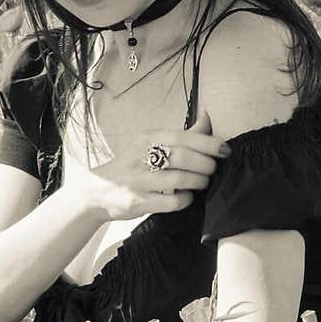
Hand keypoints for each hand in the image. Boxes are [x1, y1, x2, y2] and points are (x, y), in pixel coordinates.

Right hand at [81, 107, 229, 222]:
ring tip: (202, 183)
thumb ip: (180, 136)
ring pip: (179, 179)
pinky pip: (172, 202)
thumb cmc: (130, 167)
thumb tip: (208, 119)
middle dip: (206, 164)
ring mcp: (139, 181)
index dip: (209, 143)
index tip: (225, 150)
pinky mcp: (138, 202)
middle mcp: (140, 157)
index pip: (183, 136)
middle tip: (212, 170)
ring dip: (198, 182)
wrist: (95, 192)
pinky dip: (185, 199)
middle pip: (183, 157)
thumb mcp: (149, 146)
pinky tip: (186, 197)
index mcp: (146, 139)